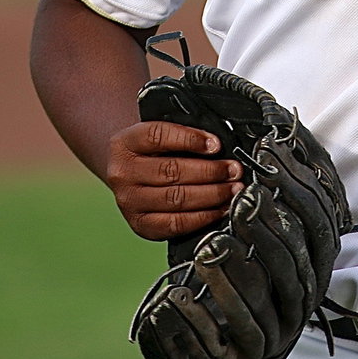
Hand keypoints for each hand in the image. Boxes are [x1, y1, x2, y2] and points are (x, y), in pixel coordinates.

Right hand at [106, 121, 243, 239]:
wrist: (126, 172)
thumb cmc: (151, 150)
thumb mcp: (159, 133)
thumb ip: (184, 135)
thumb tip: (218, 145)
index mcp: (126, 143)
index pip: (158, 136)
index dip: (190, 140)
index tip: (216, 144)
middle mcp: (123, 173)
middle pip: (171, 171)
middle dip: (210, 171)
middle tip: (234, 170)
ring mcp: (129, 202)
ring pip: (175, 199)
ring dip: (211, 195)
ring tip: (232, 189)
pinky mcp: (140, 225)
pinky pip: (174, 224)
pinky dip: (202, 217)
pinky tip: (219, 209)